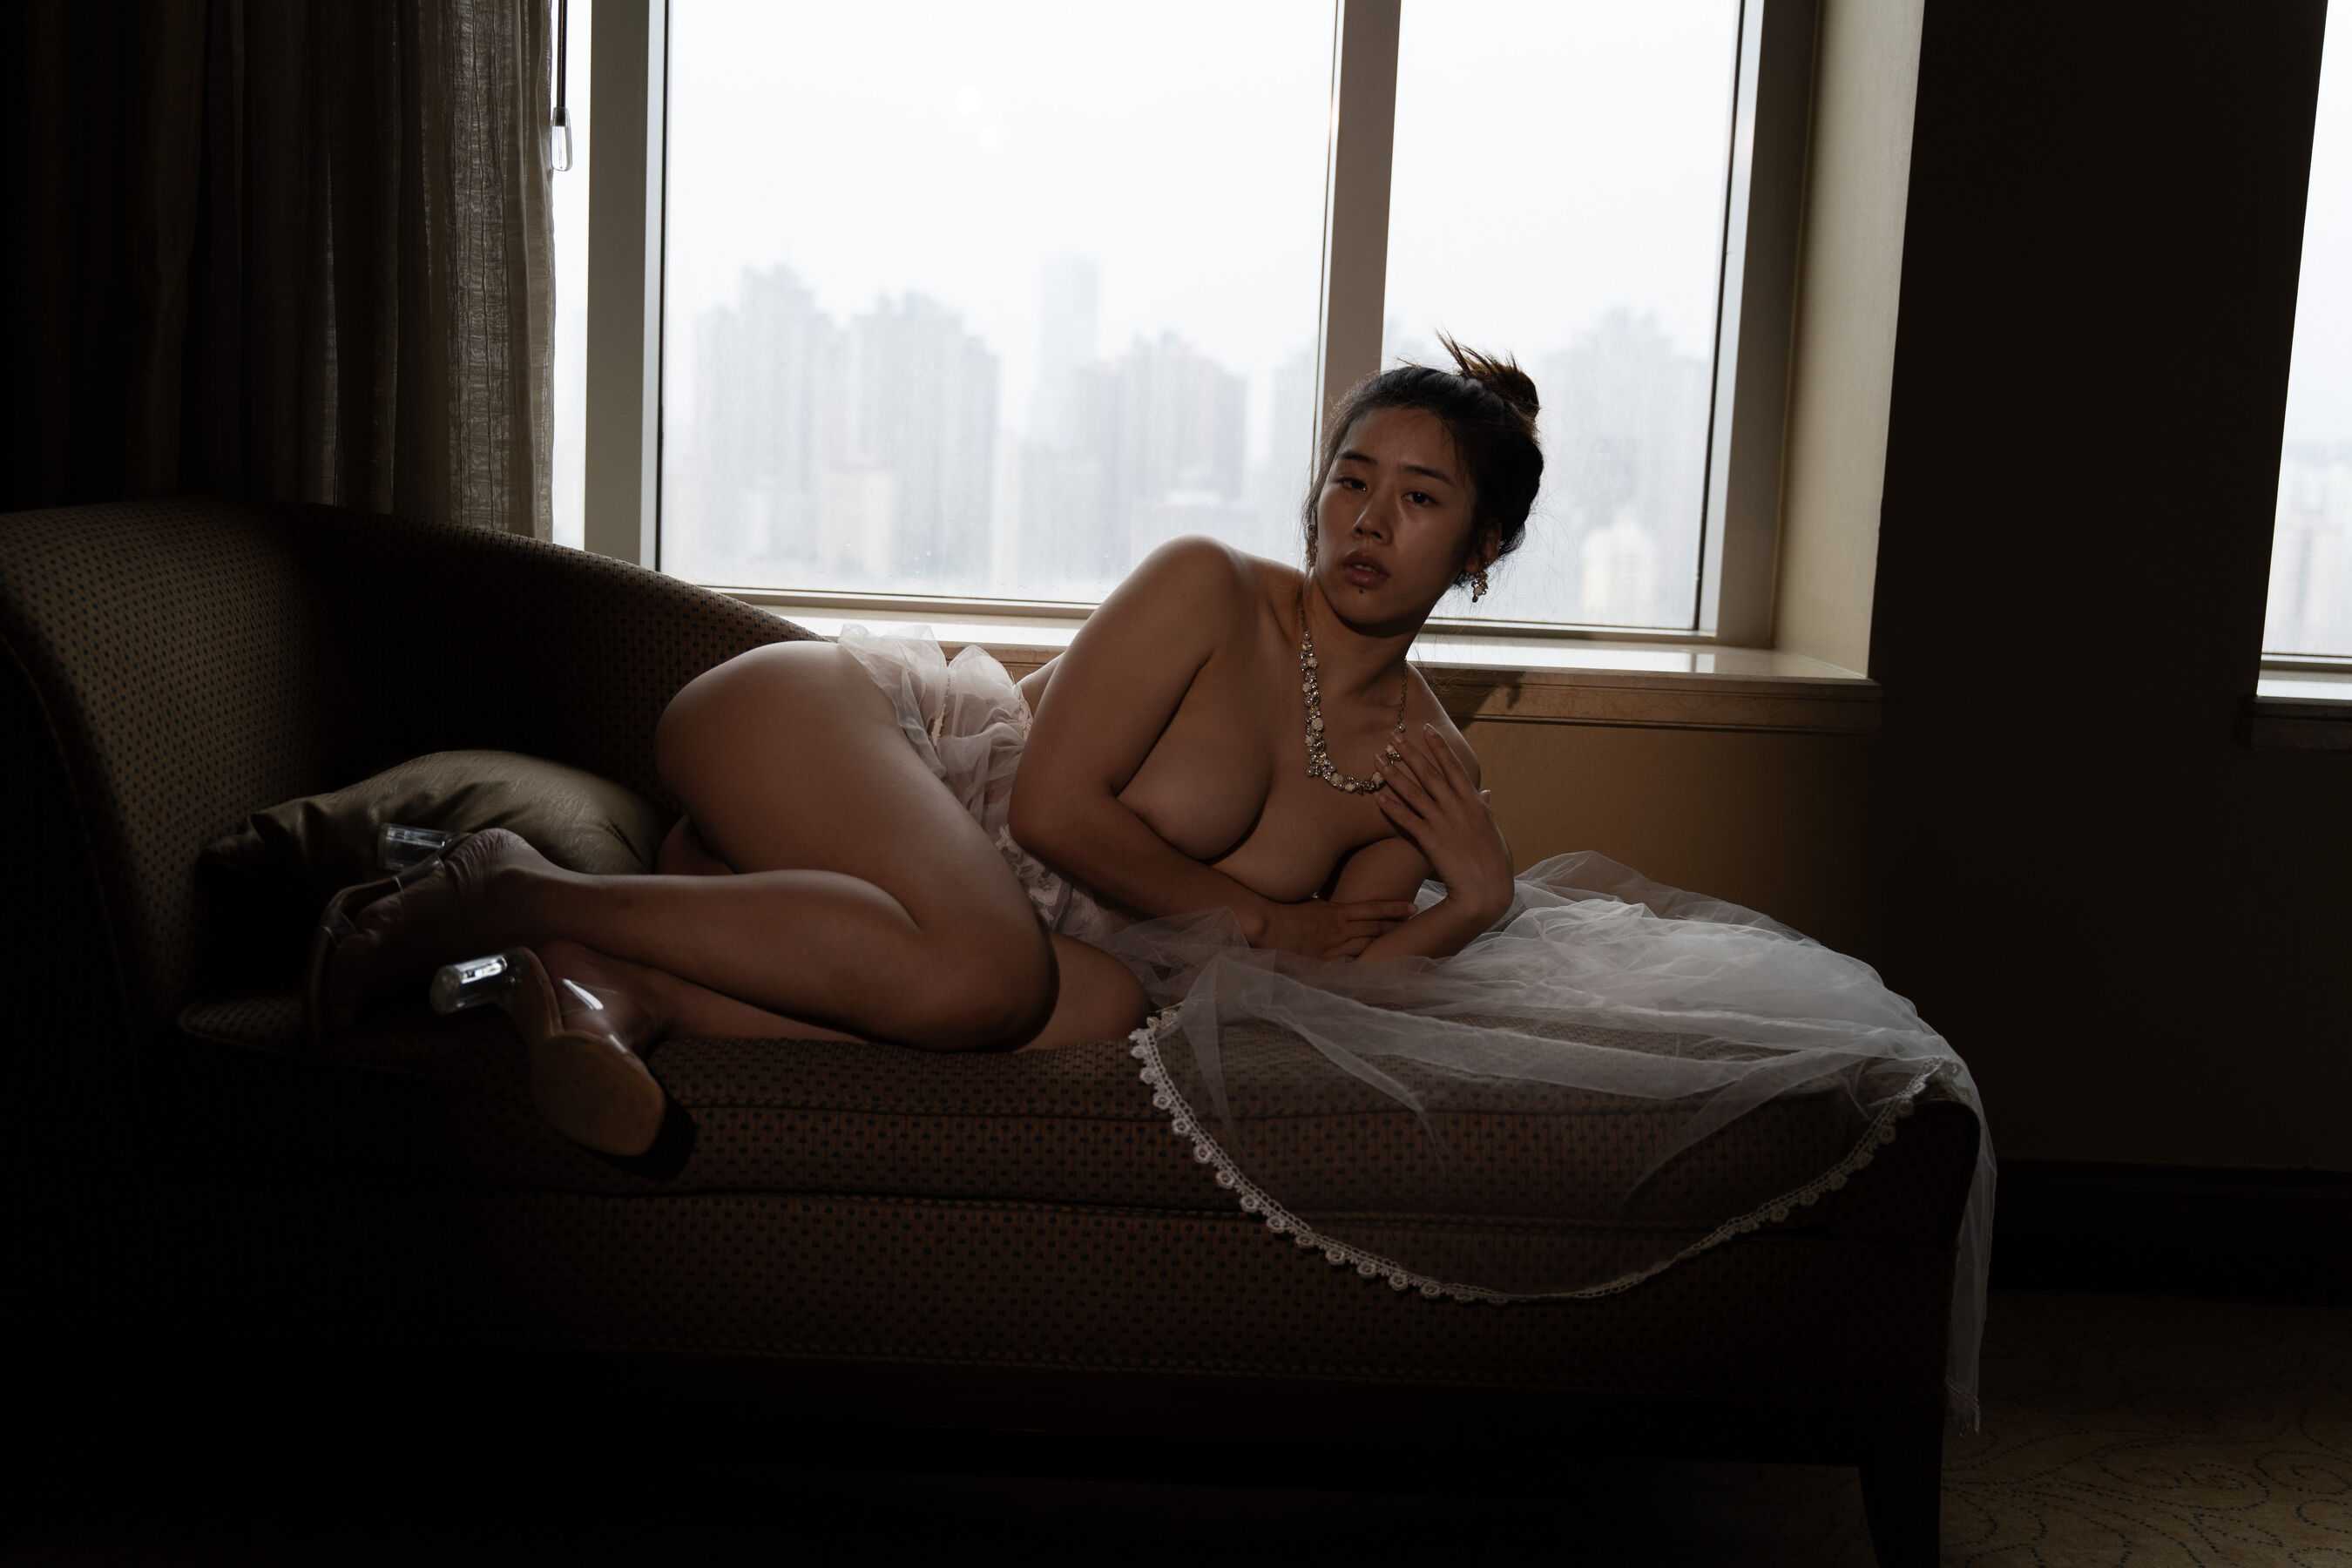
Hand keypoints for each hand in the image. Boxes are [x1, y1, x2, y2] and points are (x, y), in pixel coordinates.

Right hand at [1254, 894, 1421, 959]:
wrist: (1267, 925)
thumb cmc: (1284, 911)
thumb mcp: (1311, 904)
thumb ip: (1327, 909)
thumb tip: (1333, 909)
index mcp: (1337, 911)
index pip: (1373, 908)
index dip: (1394, 908)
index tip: (1413, 907)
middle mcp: (1340, 929)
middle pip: (1375, 929)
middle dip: (1396, 928)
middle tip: (1417, 927)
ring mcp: (1333, 947)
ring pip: (1366, 947)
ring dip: (1384, 947)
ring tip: (1404, 948)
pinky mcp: (1324, 962)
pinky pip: (1349, 966)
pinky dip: (1362, 967)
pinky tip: (1378, 974)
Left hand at [1374, 723, 1512, 919]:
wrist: (1487, 890)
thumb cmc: (1493, 863)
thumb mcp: (1492, 831)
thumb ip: (1485, 809)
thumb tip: (1486, 793)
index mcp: (1474, 802)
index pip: (1453, 767)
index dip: (1439, 747)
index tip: (1426, 729)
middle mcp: (1458, 807)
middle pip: (1429, 773)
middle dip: (1410, 752)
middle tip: (1393, 735)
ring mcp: (1443, 822)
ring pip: (1414, 792)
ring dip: (1394, 774)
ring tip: (1378, 759)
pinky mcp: (1431, 840)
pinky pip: (1407, 820)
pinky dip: (1392, 808)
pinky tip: (1378, 797)